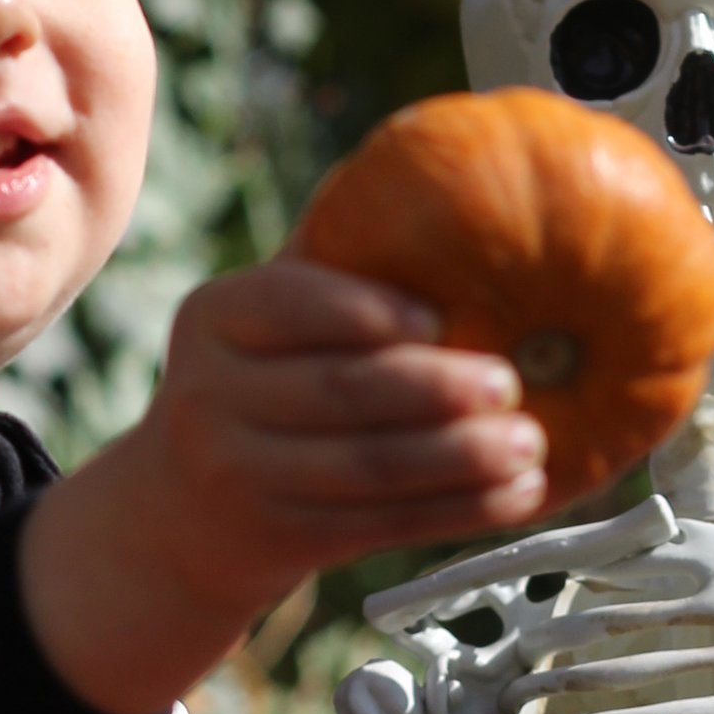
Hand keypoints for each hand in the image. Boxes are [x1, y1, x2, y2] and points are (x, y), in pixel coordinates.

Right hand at [19, 252, 547, 713]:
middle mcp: (208, 395)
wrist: (182, 516)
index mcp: (213, 317)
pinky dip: (457, 511)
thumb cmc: (260, 385)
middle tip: (511, 383)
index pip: (288, 304)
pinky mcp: (276, 539)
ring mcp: (236, 475)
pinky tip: (515, 495)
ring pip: (368, 466)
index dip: (365, 310)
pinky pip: (381, 524)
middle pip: (338, 392)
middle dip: (435, 388)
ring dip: (461, 459)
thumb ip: (332, 262)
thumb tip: (445, 173)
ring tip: (531, 445)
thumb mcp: (265, 322)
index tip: (440, 316)